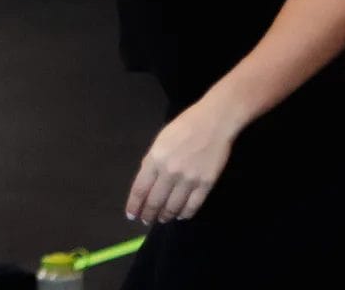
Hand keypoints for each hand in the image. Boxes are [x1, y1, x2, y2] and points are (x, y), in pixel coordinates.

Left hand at [126, 98, 240, 224]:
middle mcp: (169, 172)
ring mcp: (189, 179)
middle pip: (155, 201)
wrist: (213, 123)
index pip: (140, 189)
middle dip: (149, 214)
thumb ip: (151, 163)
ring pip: (173, 206)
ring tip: (163, 219)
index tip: (131, 215)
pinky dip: (185, 213)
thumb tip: (146, 185)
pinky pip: (193, 205)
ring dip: (166, 216)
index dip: (134, 205)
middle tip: (147, 220)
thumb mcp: (159, 142)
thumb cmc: (183, 128)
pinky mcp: (206, 183)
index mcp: (154, 159)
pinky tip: (181, 215)